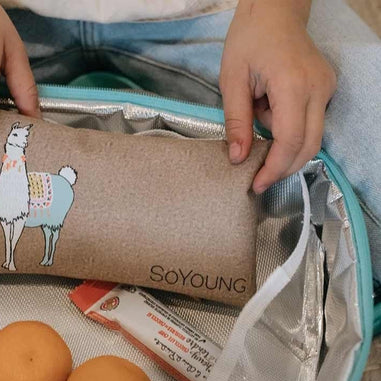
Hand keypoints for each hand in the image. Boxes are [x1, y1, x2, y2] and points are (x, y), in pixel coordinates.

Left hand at [219, 0, 335, 193]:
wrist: (275, 10)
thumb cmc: (249, 39)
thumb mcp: (232, 80)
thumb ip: (236, 122)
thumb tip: (238, 159)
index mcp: (293, 85)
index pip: (290, 140)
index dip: (274, 168)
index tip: (256, 184)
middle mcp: (318, 88)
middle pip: (309, 146)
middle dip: (283, 168)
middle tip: (259, 180)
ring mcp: (327, 88)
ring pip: (313, 138)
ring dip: (285, 148)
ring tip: (259, 129)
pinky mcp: (326, 89)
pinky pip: (311, 124)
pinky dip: (290, 132)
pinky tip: (270, 116)